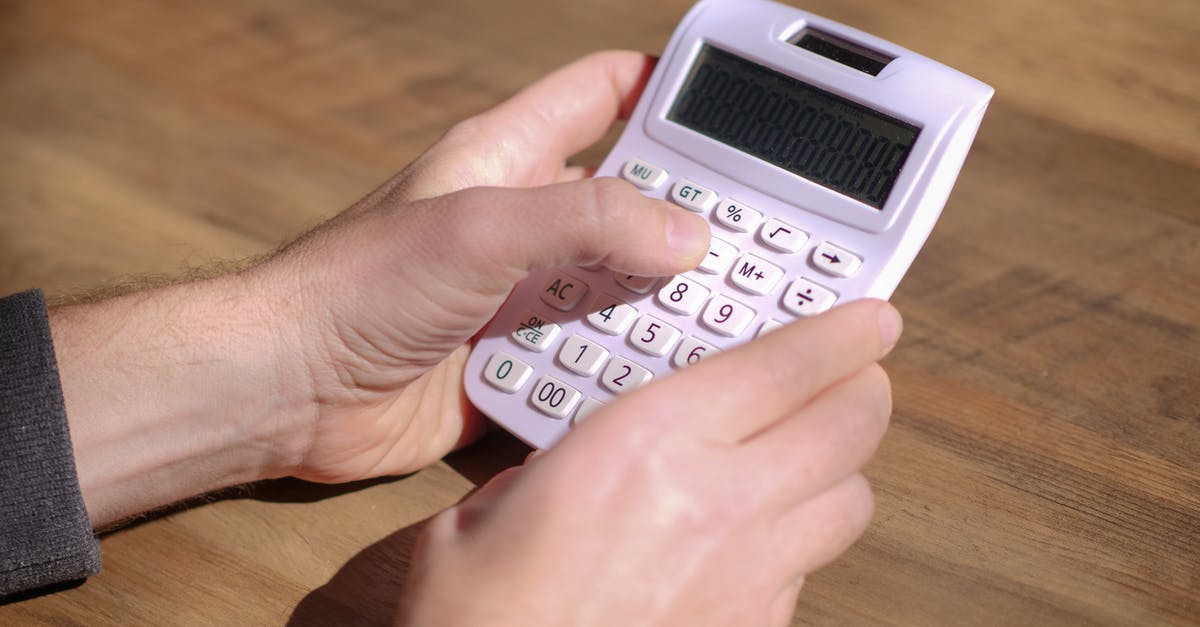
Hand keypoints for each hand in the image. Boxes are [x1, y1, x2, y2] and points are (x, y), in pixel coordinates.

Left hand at [249, 51, 710, 480]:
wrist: (290, 390)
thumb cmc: (356, 286)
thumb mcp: (478, 228)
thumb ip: (584, 220)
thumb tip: (684, 232)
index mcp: (508, 156)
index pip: (601, 92)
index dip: (664, 85)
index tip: (732, 106)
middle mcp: (522, 218)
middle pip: (628, 195)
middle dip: (687, 211)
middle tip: (759, 233)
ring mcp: (519, 289)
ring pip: (618, 281)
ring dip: (660, 299)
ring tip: (728, 311)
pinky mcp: (514, 355)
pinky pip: (589, 351)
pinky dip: (624, 362)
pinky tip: (661, 374)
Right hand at [400, 300, 900, 626]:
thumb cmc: (479, 618)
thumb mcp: (488, 509)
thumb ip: (555, 466)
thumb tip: (587, 458)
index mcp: (646, 445)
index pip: (786, 366)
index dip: (844, 333)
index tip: (871, 319)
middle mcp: (717, 504)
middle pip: (849, 427)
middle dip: (863, 390)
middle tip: (851, 376)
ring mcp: (748, 578)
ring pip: (851, 501)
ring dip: (841, 467)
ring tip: (809, 453)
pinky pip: (811, 568)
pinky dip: (803, 538)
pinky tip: (760, 537)